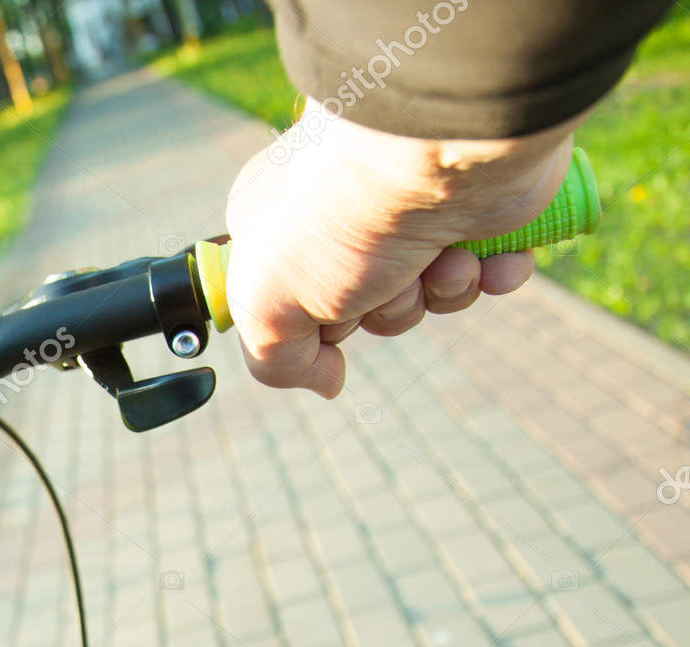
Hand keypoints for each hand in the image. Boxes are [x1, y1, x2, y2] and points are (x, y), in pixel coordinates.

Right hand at [222, 106, 578, 396]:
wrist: (438, 150)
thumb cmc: (338, 221)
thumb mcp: (266, 308)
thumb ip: (275, 362)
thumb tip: (328, 382)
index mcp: (281, 226)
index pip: (291, 302)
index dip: (313, 324)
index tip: (322, 311)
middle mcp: (344, 214)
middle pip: (366, 309)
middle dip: (386, 309)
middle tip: (384, 281)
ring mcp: (410, 208)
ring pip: (428, 292)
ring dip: (440, 290)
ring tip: (442, 258)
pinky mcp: (474, 205)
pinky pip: (487, 267)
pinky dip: (492, 272)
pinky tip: (486, 256)